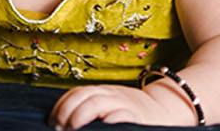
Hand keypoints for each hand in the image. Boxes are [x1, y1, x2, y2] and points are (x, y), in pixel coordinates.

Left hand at [48, 83, 195, 127]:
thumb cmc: (133, 111)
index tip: (51, 121)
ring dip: (80, 117)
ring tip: (71, 130)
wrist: (168, 108)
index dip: (61, 106)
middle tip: (58, 129)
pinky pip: (120, 116)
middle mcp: (112, 96)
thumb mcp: (111, 102)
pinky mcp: (136, 119)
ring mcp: (124, 106)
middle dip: (67, 113)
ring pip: (96, 104)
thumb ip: (91, 106)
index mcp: (103, 92)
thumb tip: (61, 121)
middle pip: (83, 97)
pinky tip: (100, 126)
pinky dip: (108, 121)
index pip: (76, 93)